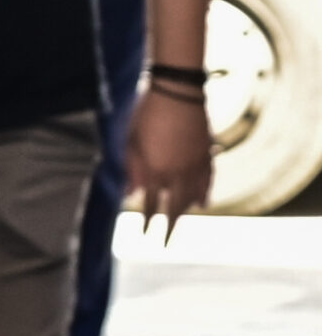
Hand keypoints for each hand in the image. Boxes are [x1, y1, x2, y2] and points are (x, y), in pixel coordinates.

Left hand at [128, 82, 212, 239]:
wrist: (178, 92)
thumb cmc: (146, 113)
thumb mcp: (130, 140)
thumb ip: (131, 169)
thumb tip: (128, 194)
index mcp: (155, 170)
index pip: (149, 203)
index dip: (145, 220)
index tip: (143, 234)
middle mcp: (177, 173)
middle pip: (173, 206)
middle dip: (168, 226)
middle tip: (165, 243)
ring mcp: (194, 164)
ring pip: (192, 196)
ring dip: (185, 213)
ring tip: (179, 224)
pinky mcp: (206, 154)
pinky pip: (208, 181)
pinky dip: (204, 194)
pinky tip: (202, 204)